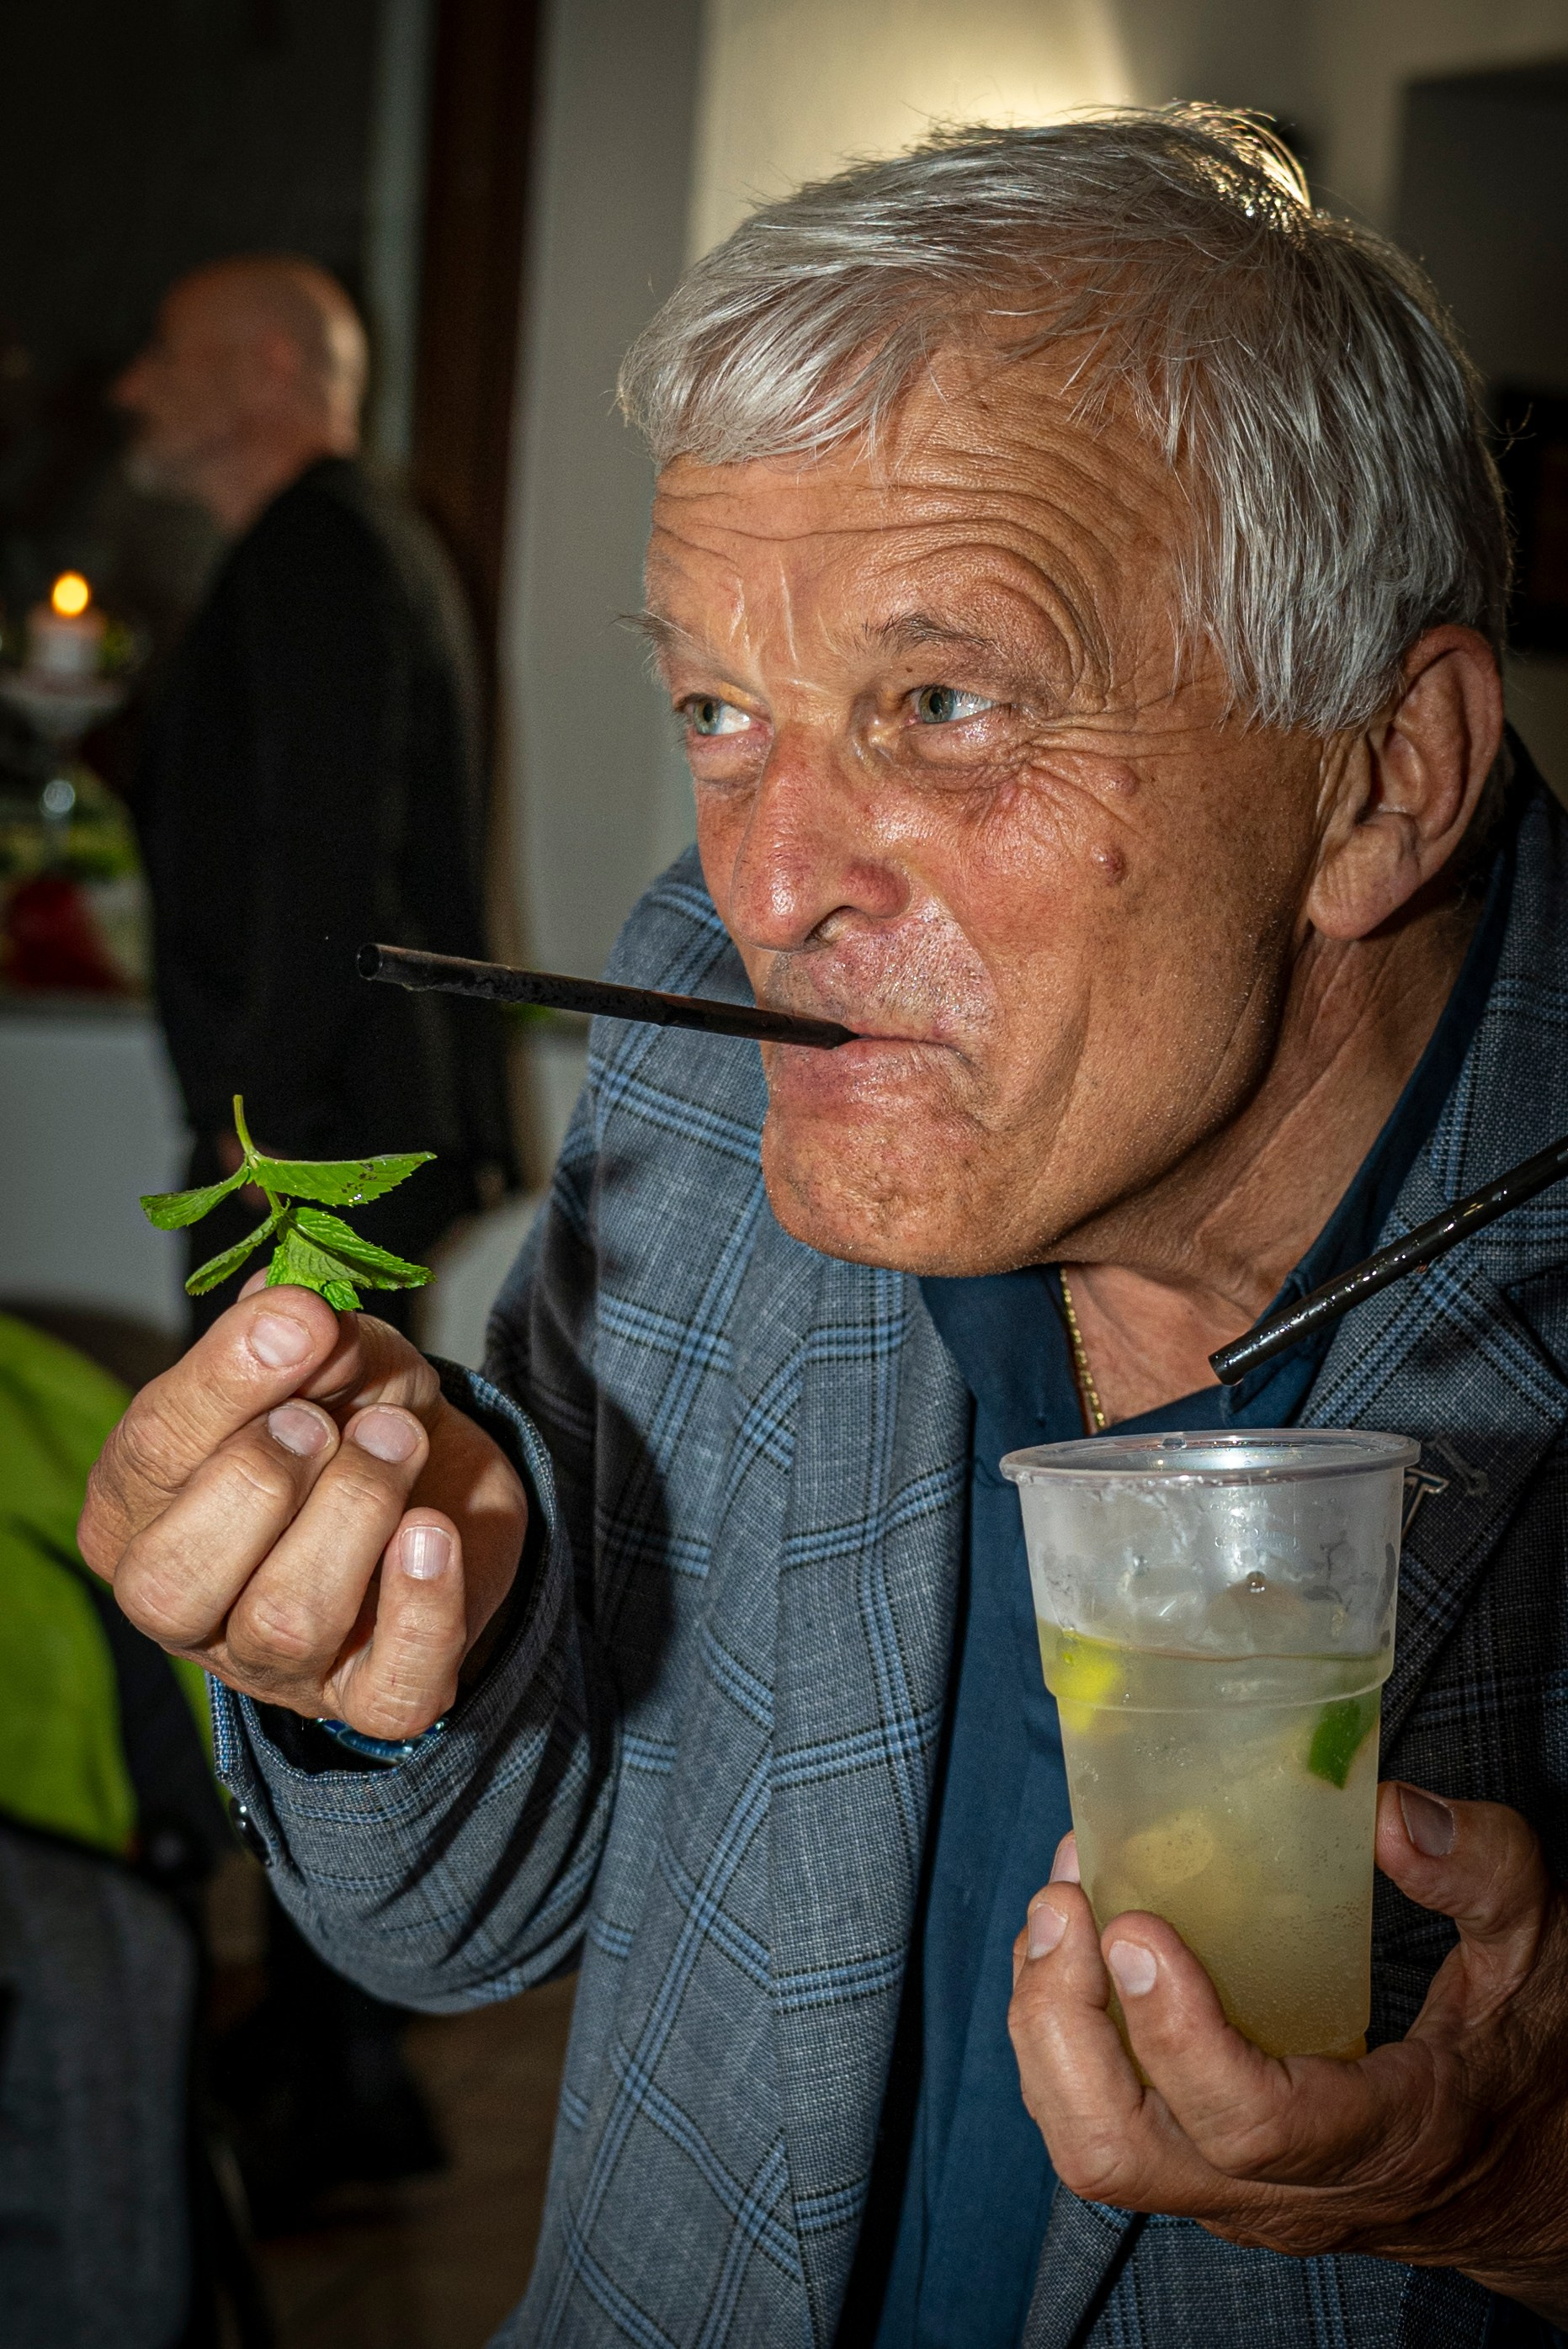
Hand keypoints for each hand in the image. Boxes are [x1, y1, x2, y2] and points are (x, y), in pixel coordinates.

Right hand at [79, 1285, 527, 1739]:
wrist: (444, 1486)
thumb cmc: (355, 1417)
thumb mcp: (336, 1356)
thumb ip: (312, 1336)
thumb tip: (298, 1311)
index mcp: (138, 1508)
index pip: (148, 1456)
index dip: (226, 1383)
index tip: (303, 1322)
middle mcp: (185, 1605)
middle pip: (174, 1581)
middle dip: (263, 1480)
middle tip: (328, 1419)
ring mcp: (273, 1666)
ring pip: (284, 1624)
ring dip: (353, 1515)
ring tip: (400, 1442)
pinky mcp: (370, 1700)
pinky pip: (391, 1691)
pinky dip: (423, 1609)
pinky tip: (435, 1534)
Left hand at [1009, 1787, 1567, 2322]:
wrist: (1527, 2176)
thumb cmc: (1530, 2058)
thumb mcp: (1540, 1953)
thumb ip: (1482, 1873)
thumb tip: (1387, 1810)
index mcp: (1380, 2139)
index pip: (1250, 2127)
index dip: (1175, 2034)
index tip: (1134, 1925)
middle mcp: (1288, 2190)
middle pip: (1124, 2153)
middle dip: (1062, 2026)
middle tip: (1066, 1903)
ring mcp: (1234, 2194)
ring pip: (1092, 2150)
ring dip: (1046, 2027)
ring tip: (1059, 1905)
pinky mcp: (1203, 2174)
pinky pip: (1101, 2125)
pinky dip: (1061, 2038)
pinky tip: (1076, 1943)